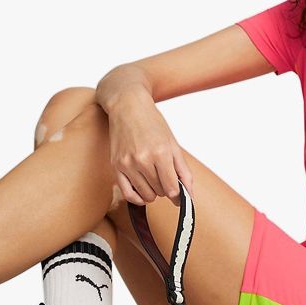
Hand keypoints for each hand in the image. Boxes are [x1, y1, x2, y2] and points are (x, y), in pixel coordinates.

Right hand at [106, 92, 193, 206]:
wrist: (128, 106)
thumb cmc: (152, 123)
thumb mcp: (173, 145)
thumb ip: (183, 171)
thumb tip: (189, 195)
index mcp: (161, 153)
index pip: (172, 188)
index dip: (178, 195)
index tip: (179, 194)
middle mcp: (143, 160)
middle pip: (160, 192)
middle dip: (165, 188)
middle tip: (164, 176)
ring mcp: (127, 164)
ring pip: (146, 195)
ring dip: (153, 192)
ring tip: (154, 179)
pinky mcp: (116, 166)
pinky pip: (127, 194)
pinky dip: (137, 198)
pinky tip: (143, 192)